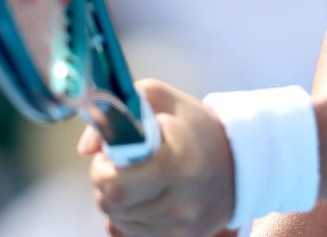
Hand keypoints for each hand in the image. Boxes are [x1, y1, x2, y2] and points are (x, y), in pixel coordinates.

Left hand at [78, 79, 235, 236]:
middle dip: (107, 183)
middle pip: (111, 205)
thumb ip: (120, 110)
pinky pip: (134, 232)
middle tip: (125, 166)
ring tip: (144, 178)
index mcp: (177, 163)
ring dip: (121, 199)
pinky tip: (151, 197)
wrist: (240, 163)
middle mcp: (180, 202)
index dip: (102, 169)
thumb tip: (86, 148)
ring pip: (119, 219)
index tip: (112, 155)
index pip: (113, 185)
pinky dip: (134, 215)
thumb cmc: (197, 130)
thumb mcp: (163, 102)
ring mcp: (180, 226)